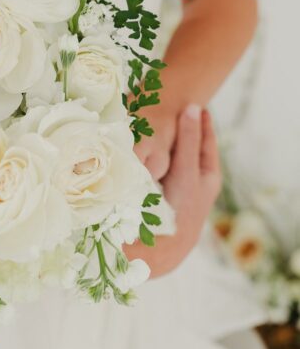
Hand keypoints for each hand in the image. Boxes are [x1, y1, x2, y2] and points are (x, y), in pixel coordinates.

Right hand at [127, 104, 220, 277]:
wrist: (164, 245)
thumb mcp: (187, 168)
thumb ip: (189, 138)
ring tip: (154, 126)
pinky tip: (139, 152)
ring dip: (163, 145)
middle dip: (181, 131)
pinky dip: (151, 159)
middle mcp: (194, 181)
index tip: (195, 103)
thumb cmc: (180, 205)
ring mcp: (176, 189)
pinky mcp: (159, 196)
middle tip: (173, 110)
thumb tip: (193, 107)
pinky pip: (157, 170)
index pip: (206, 140)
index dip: (200, 121)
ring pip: (171, 160)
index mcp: (208, 175)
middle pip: (189, 149)